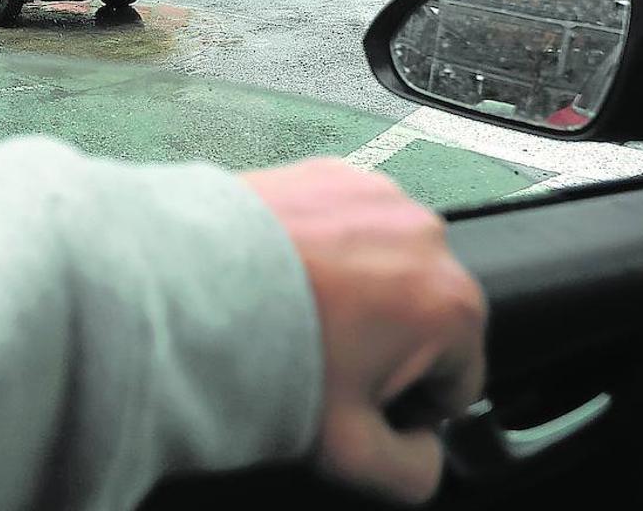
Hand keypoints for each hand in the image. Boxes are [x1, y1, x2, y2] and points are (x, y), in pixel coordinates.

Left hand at [243, 159, 485, 504]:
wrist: (183, 285)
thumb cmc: (260, 353)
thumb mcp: (350, 452)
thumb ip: (412, 471)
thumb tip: (423, 456)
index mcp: (451, 304)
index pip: (459, 380)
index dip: (410, 405)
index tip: (360, 402)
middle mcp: (426, 236)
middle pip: (424, 314)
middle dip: (384, 341)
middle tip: (318, 357)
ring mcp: (377, 195)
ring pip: (387, 264)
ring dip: (357, 289)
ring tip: (295, 314)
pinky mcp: (331, 171)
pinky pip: (346, 222)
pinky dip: (324, 247)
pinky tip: (281, 277)